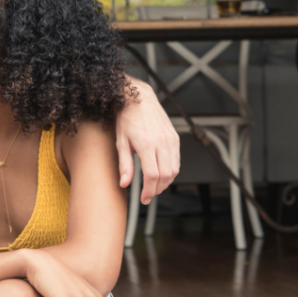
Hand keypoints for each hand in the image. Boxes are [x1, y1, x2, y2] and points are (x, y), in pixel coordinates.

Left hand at [116, 78, 179, 203]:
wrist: (139, 98)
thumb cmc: (127, 118)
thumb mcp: (120, 142)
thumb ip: (124, 164)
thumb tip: (124, 183)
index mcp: (147, 144)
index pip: (152, 175)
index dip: (149, 190)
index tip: (144, 198)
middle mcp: (162, 142)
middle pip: (166, 175)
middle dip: (158, 189)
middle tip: (149, 195)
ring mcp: (171, 139)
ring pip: (174, 169)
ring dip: (166, 182)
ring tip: (155, 187)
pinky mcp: (175, 137)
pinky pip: (177, 160)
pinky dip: (171, 171)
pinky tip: (162, 174)